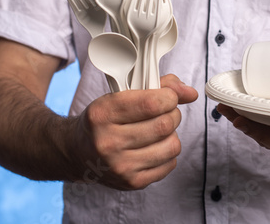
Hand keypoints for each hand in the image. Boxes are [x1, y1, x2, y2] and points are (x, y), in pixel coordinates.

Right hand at [70, 74, 197, 189]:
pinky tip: (154, 146)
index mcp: (103, 114)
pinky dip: (168, 152)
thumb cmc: (104, 119)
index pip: (152, 103)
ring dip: (172, 134)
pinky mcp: (132, 182)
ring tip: (159, 130)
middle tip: (165, 112)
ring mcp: (120, 166)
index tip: (167, 97)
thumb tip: (191, 93)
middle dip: (172, 114)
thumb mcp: (120, 94)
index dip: (169, 97)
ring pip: (172, 145)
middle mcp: (108, 142)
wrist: (78, 152)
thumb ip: (158, 86)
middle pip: (165, 124)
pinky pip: (170, 163)